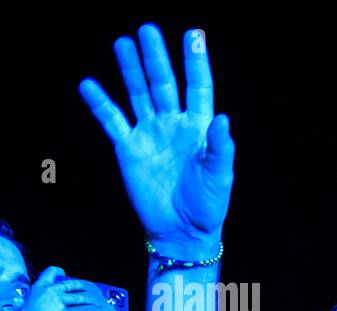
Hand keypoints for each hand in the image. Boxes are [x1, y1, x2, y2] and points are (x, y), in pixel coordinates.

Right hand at [23, 268, 92, 310]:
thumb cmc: (29, 310)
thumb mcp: (33, 296)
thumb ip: (44, 293)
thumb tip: (55, 294)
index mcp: (42, 284)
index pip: (51, 271)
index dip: (58, 271)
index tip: (63, 273)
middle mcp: (51, 288)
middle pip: (71, 284)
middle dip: (82, 285)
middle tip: (87, 287)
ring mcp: (58, 298)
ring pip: (79, 298)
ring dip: (90, 300)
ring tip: (96, 303)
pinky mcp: (62, 308)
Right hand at [80, 25, 232, 259]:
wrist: (183, 232)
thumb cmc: (208, 205)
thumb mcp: (220, 176)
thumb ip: (221, 147)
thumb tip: (222, 118)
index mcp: (200, 128)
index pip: (198, 87)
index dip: (195, 61)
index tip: (193, 35)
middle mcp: (174, 125)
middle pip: (164, 83)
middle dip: (156, 58)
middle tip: (147, 29)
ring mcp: (150, 134)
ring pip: (139, 94)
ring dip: (130, 70)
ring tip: (122, 43)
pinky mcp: (129, 149)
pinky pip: (113, 121)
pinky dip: (101, 104)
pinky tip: (90, 85)